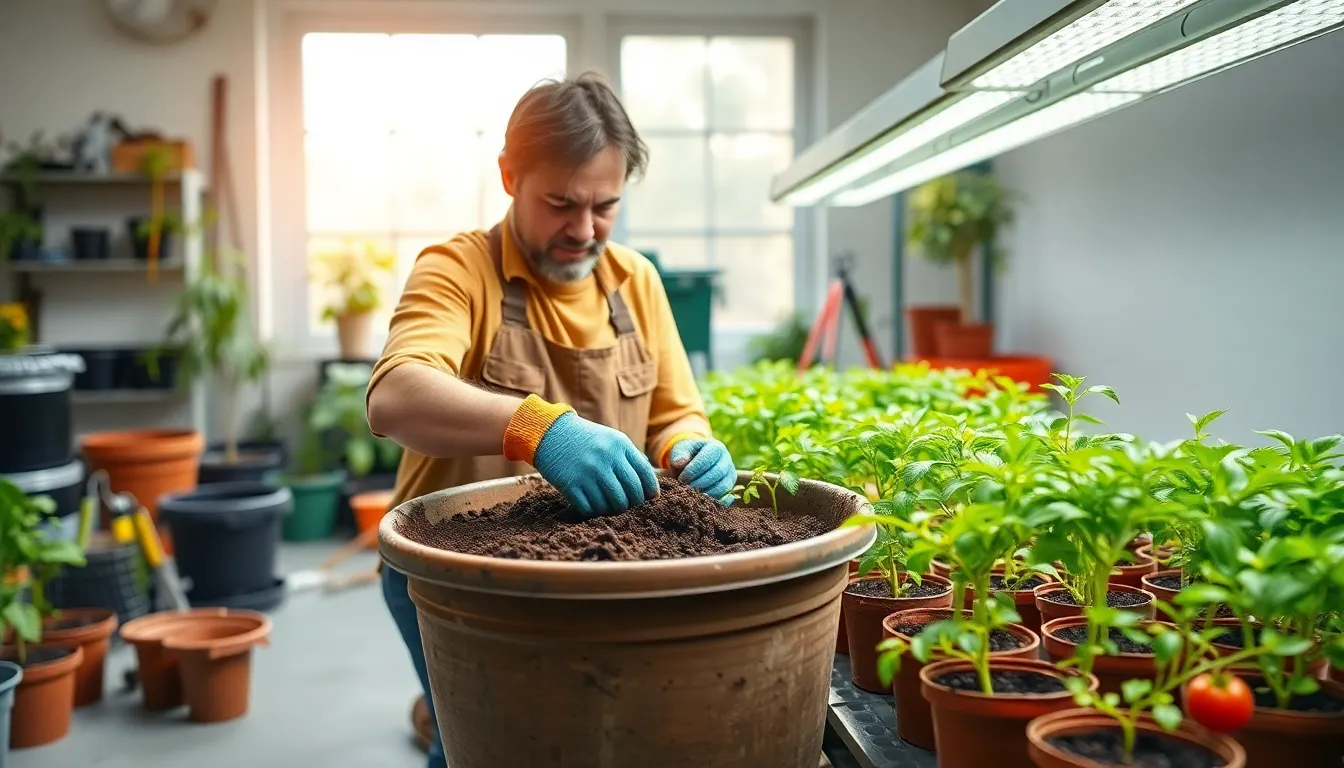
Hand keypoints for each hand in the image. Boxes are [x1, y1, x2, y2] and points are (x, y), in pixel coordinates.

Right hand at [532, 412, 659, 516]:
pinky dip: (595, 512)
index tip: (650, 498)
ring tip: (611, 506)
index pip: (645, 474)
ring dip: (614, 510)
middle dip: (633, 504)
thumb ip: (631, 459)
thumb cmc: (586, 440)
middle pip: (631, 493)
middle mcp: (606, 458)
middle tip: (628, 504)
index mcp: (620, 445)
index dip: (650, 491)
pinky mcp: (571, 484)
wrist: (551, 433)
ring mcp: (588, 472)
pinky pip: (591, 509)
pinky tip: (594, 506)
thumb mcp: (611, 439)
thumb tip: (651, 488)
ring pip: (613, 504)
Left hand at [669, 438, 736, 504]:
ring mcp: (731, 475)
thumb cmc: (688, 455)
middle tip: (686, 488)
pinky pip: (726, 498)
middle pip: (717, 473)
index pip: (707, 459)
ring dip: (707, 493)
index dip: (693, 470)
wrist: (695, 463)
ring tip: (693, 495)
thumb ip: (679, 454)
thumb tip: (679, 462)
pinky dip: (714, 501)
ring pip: (723, 486)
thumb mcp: (681, 450)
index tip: (681, 478)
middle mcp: (727, 460)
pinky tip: (702, 501)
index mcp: (716, 448)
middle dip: (700, 483)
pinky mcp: (730, 488)